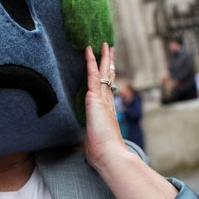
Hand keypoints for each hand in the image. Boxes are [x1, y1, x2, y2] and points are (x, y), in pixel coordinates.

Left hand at [84, 43, 126, 169]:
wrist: (110, 154)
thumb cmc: (102, 153)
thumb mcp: (96, 141)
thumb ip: (94, 138)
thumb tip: (92, 146)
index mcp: (107, 111)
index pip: (108, 90)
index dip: (109, 78)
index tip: (110, 67)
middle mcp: (107, 102)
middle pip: (109, 78)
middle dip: (109, 63)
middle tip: (110, 49)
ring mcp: (102, 99)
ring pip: (103, 73)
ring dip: (103, 58)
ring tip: (104, 44)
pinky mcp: (95, 98)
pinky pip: (93, 75)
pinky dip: (90, 61)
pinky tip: (88, 50)